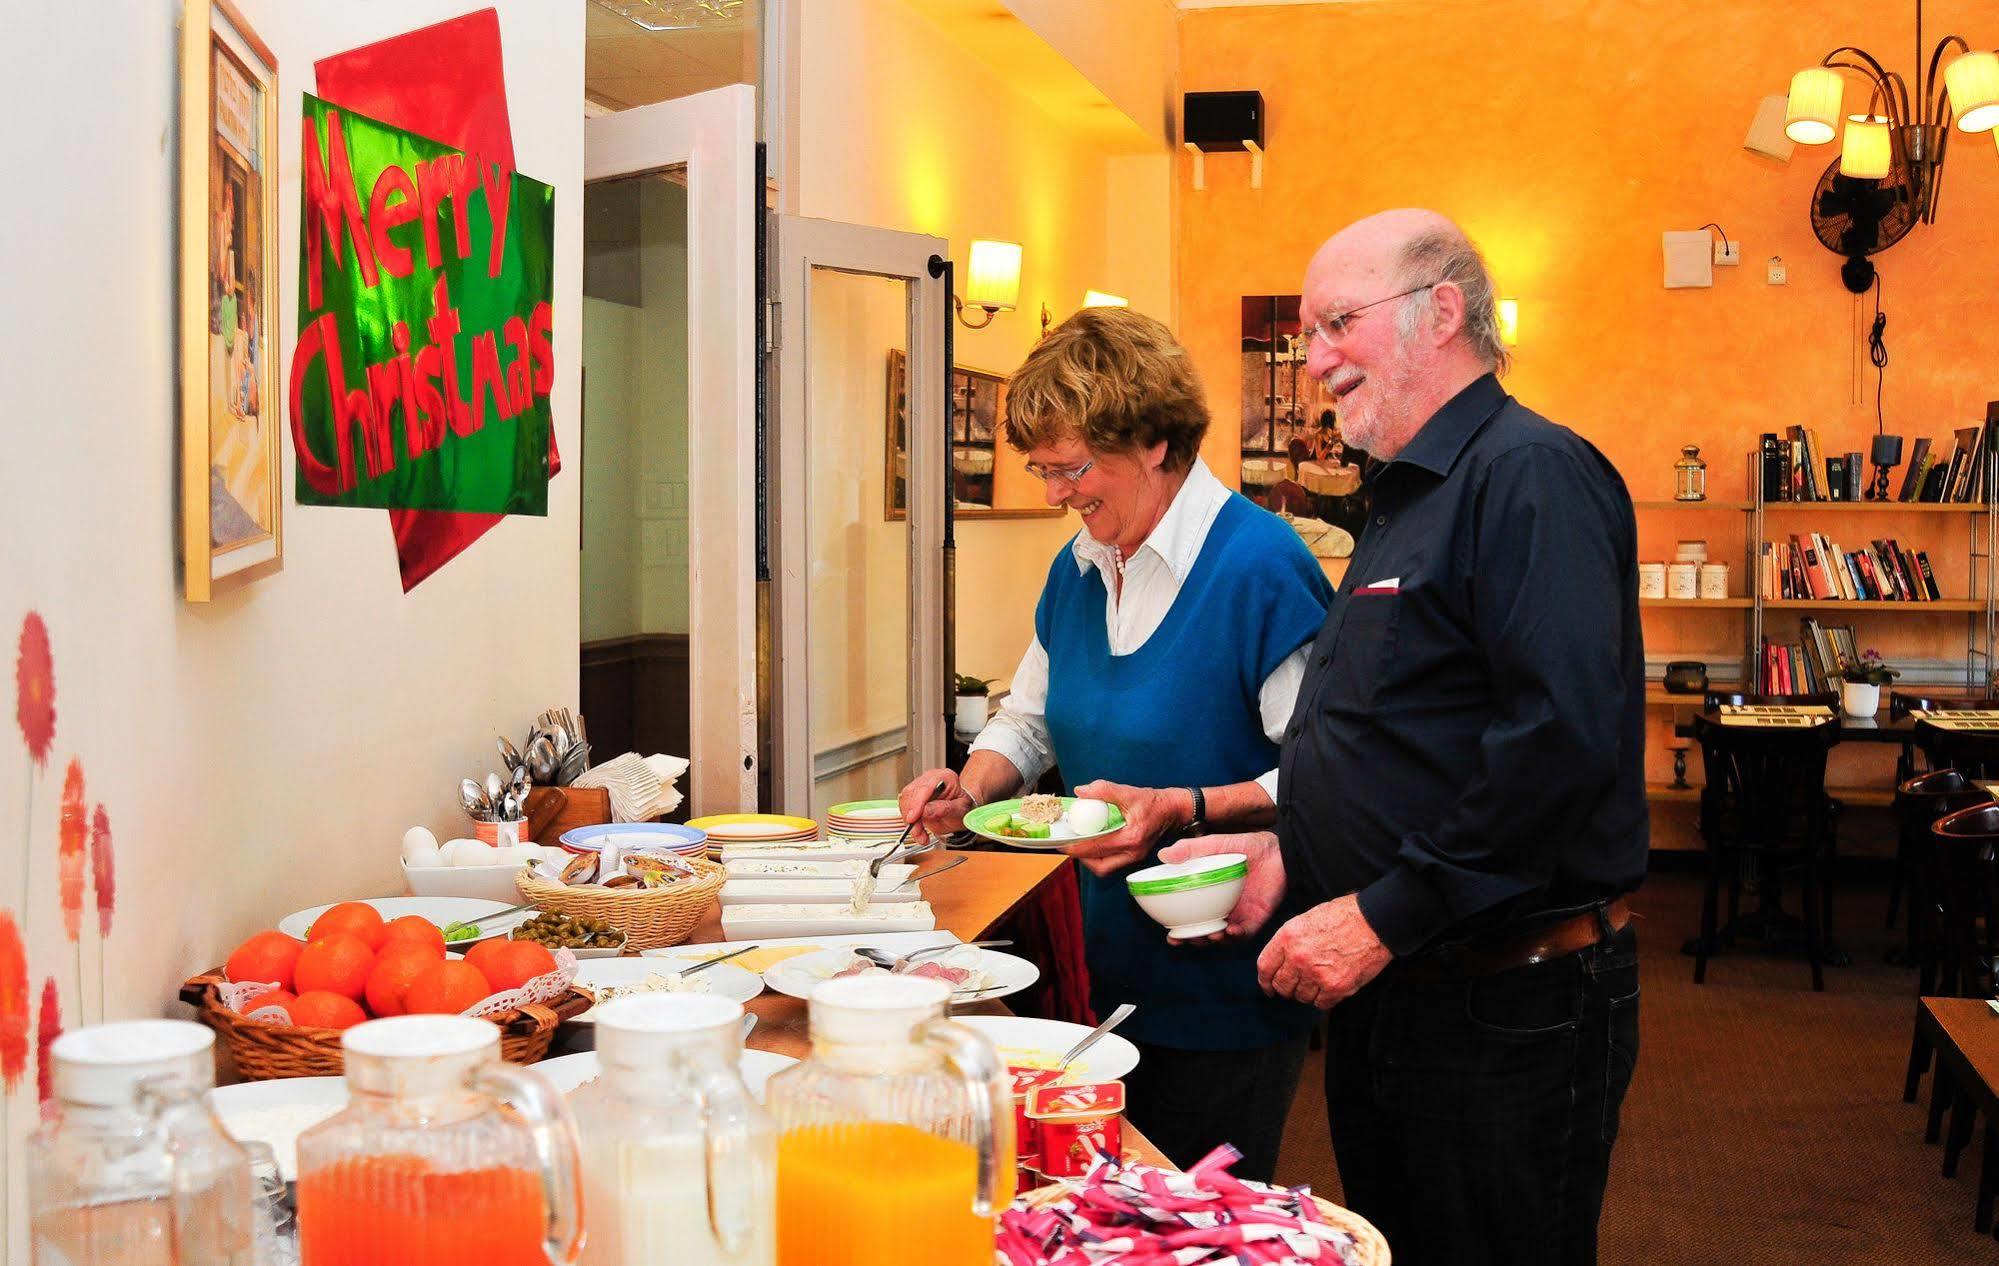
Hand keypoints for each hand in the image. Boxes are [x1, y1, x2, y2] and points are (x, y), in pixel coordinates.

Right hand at [898, 768, 972, 838]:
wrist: (960, 813)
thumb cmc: (963, 809)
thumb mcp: (960, 810)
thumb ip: (945, 809)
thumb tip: (926, 810)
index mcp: (945, 777)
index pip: (926, 787)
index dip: (917, 803)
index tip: (912, 818)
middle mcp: (930, 779)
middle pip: (912, 794)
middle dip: (912, 816)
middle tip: (918, 832)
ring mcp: (920, 788)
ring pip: (905, 803)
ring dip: (910, 822)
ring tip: (921, 835)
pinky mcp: (913, 798)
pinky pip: (905, 810)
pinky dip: (910, 824)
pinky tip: (919, 832)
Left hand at [1061, 781, 1191, 876]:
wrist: (1173, 811)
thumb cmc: (1154, 803)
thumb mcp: (1129, 792)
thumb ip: (1104, 790)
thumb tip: (1080, 792)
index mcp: (1131, 838)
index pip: (1097, 847)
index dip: (1076, 845)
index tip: (1061, 841)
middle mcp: (1133, 852)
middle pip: (1099, 865)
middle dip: (1079, 856)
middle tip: (1066, 844)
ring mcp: (1134, 858)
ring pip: (1104, 868)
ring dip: (1088, 859)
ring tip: (1077, 844)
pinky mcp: (1133, 857)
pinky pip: (1111, 864)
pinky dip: (1098, 857)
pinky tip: (1091, 844)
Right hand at [1156, 832, 1286, 940]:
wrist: (1277, 851)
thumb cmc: (1245, 846)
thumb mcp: (1214, 844)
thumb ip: (1189, 849)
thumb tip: (1163, 855)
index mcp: (1206, 895)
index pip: (1188, 917)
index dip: (1177, 931)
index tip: (1169, 936)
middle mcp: (1219, 908)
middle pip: (1202, 933)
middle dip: (1192, 941)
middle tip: (1187, 939)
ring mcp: (1237, 915)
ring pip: (1221, 938)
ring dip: (1212, 941)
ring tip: (1209, 935)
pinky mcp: (1255, 920)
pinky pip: (1243, 935)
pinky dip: (1235, 937)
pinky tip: (1229, 930)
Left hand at [1257, 895, 1392, 1008]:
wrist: (1374, 921)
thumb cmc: (1344, 916)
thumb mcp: (1306, 919)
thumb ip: (1290, 941)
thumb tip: (1281, 961)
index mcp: (1288, 937)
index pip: (1265, 967)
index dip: (1265, 981)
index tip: (1268, 987)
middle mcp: (1298, 958)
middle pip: (1282, 986)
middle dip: (1287, 988)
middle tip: (1296, 985)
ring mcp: (1316, 975)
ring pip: (1301, 997)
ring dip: (1307, 993)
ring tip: (1318, 981)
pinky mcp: (1336, 987)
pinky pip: (1321, 1003)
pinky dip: (1324, 999)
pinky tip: (1330, 987)